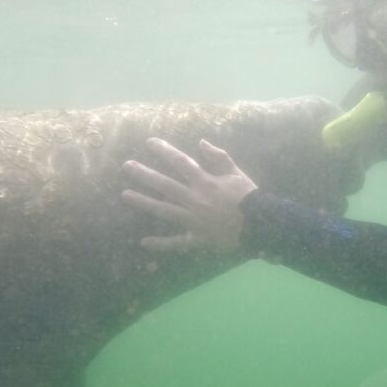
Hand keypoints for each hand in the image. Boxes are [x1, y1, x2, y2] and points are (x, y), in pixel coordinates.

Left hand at [121, 138, 257, 251]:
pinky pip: (177, 242)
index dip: (164, 150)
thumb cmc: (250, 197)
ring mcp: (193, 220)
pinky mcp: (197, 238)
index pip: (180, 162)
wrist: (261, 224)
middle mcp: (195, 199)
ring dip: (143, 202)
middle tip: (126, 166)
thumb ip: (219, 156)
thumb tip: (201, 142)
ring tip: (125, 195)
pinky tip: (144, 242)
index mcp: (205, 181)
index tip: (149, 142)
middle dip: (144, 174)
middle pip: (165, 185)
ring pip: (164, 210)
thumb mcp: (237, 172)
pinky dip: (161, 244)